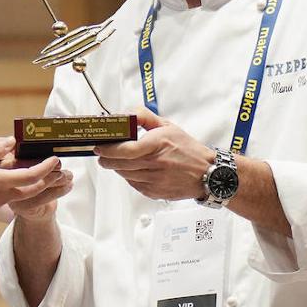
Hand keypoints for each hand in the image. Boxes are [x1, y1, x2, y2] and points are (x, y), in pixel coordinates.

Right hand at [0, 137, 66, 226]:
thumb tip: (11, 141)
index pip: (32, 176)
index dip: (47, 167)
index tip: (56, 158)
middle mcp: (1, 197)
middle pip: (34, 190)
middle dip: (49, 179)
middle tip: (58, 168)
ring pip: (25, 197)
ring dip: (38, 187)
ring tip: (45, 175)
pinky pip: (12, 201)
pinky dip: (22, 192)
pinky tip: (18, 183)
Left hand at [94, 107, 213, 200]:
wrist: (206, 174)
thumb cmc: (188, 150)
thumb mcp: (168, 126)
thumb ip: (145, 117)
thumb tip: (127, 114)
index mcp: (157, 145)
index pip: (124, 150)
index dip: (107, 149)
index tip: (100, 146)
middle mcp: (154, 164)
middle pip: (119, 164)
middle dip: (106, 159)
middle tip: (103, 153)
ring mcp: (153, 180)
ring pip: (124, 174)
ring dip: (117, 167)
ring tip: (120, 159)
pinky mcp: (153, 192)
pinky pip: (133, 184)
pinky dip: (130, 176)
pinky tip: (136, 169)